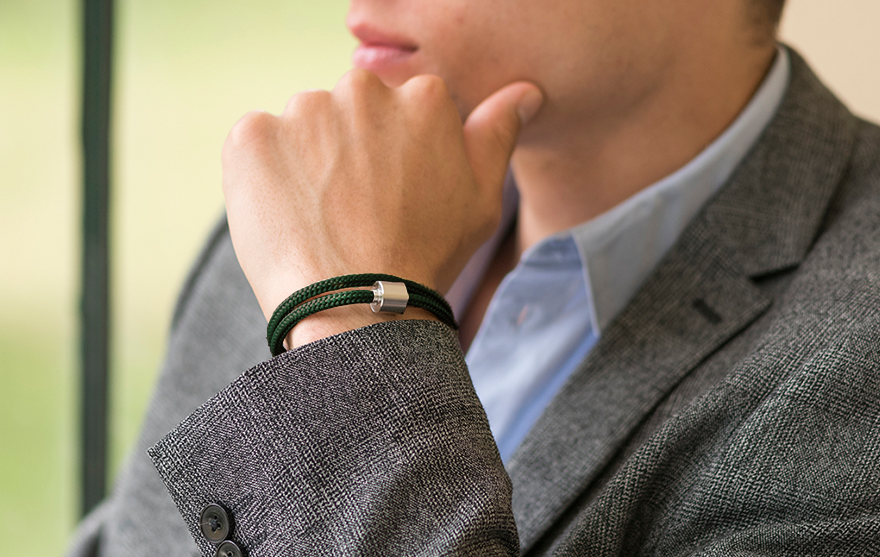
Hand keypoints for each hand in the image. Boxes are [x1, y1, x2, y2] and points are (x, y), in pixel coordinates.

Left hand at [222, 69, 542, 346]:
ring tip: (321, 216)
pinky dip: (264, 174)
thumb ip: (497, 134)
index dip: (392, 155)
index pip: (400, 109)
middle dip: (349, 149)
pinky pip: (255, 144)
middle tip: (355, 208)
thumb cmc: (426, 256)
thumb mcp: (481, 198)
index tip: (390, 194)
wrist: (360, 306)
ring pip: (303, 127)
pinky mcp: (253, 136)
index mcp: (423, 97)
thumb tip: (524, 92)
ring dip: (307, 160)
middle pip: (350, 111)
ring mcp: (303, 110)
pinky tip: (288, 214)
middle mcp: (363, 90)